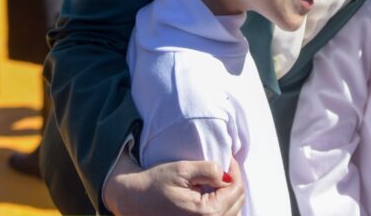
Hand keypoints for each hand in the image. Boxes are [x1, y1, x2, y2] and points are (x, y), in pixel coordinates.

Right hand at [103, 153, 244, 215]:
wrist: (133, 200)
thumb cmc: (155, 184)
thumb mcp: (182, 170)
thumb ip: (208, 170)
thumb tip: (226, 174)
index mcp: (206, 213)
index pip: (235, 190)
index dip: (234, 171)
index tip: (228, 159)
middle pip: (237, 204)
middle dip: (233, 184)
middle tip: (225, 169)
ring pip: (232, 213)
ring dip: (229, 197)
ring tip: (218, 183)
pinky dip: (223, 208)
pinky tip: (213, 196)